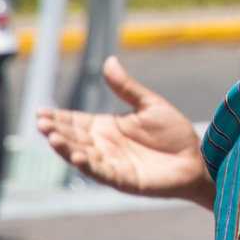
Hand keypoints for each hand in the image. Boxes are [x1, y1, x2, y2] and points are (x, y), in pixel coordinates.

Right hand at [35, 57, 212, 207]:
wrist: (198, 158)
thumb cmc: (174, 133)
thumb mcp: (149, 105)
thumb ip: (126, 87)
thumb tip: (109, 61)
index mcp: (106, 127)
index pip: (75, 121)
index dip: (58, 117)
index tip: (40, 111)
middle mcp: (103, 146)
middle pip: (73, 137)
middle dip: (55, 130)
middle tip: (40, 122)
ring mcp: (111, 163)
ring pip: (81, 155)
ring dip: (65, 148)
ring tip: (51, 137)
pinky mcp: (122, 179)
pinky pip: (100, 172)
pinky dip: (88, 165)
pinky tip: (78, 156)